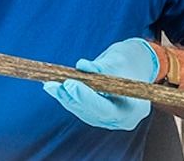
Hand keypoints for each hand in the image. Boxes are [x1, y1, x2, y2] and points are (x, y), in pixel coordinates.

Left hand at [43, 38, 159, 129]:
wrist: (133, 70)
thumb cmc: (128, 63)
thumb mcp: (118, 61)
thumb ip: (102, 66)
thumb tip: (83, 65)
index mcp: (134, 110)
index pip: (106, 109)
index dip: (86, 98)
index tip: (70, 85)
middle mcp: (122, 121)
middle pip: (91, 113)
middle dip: (71, 98)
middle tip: (52, 84)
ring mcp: (110, 121)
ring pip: (83, 112)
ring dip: (64, 98)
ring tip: (48, 85)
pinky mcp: (99, 117)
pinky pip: (81, 109)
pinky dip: (67, 98)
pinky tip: (52, 87)